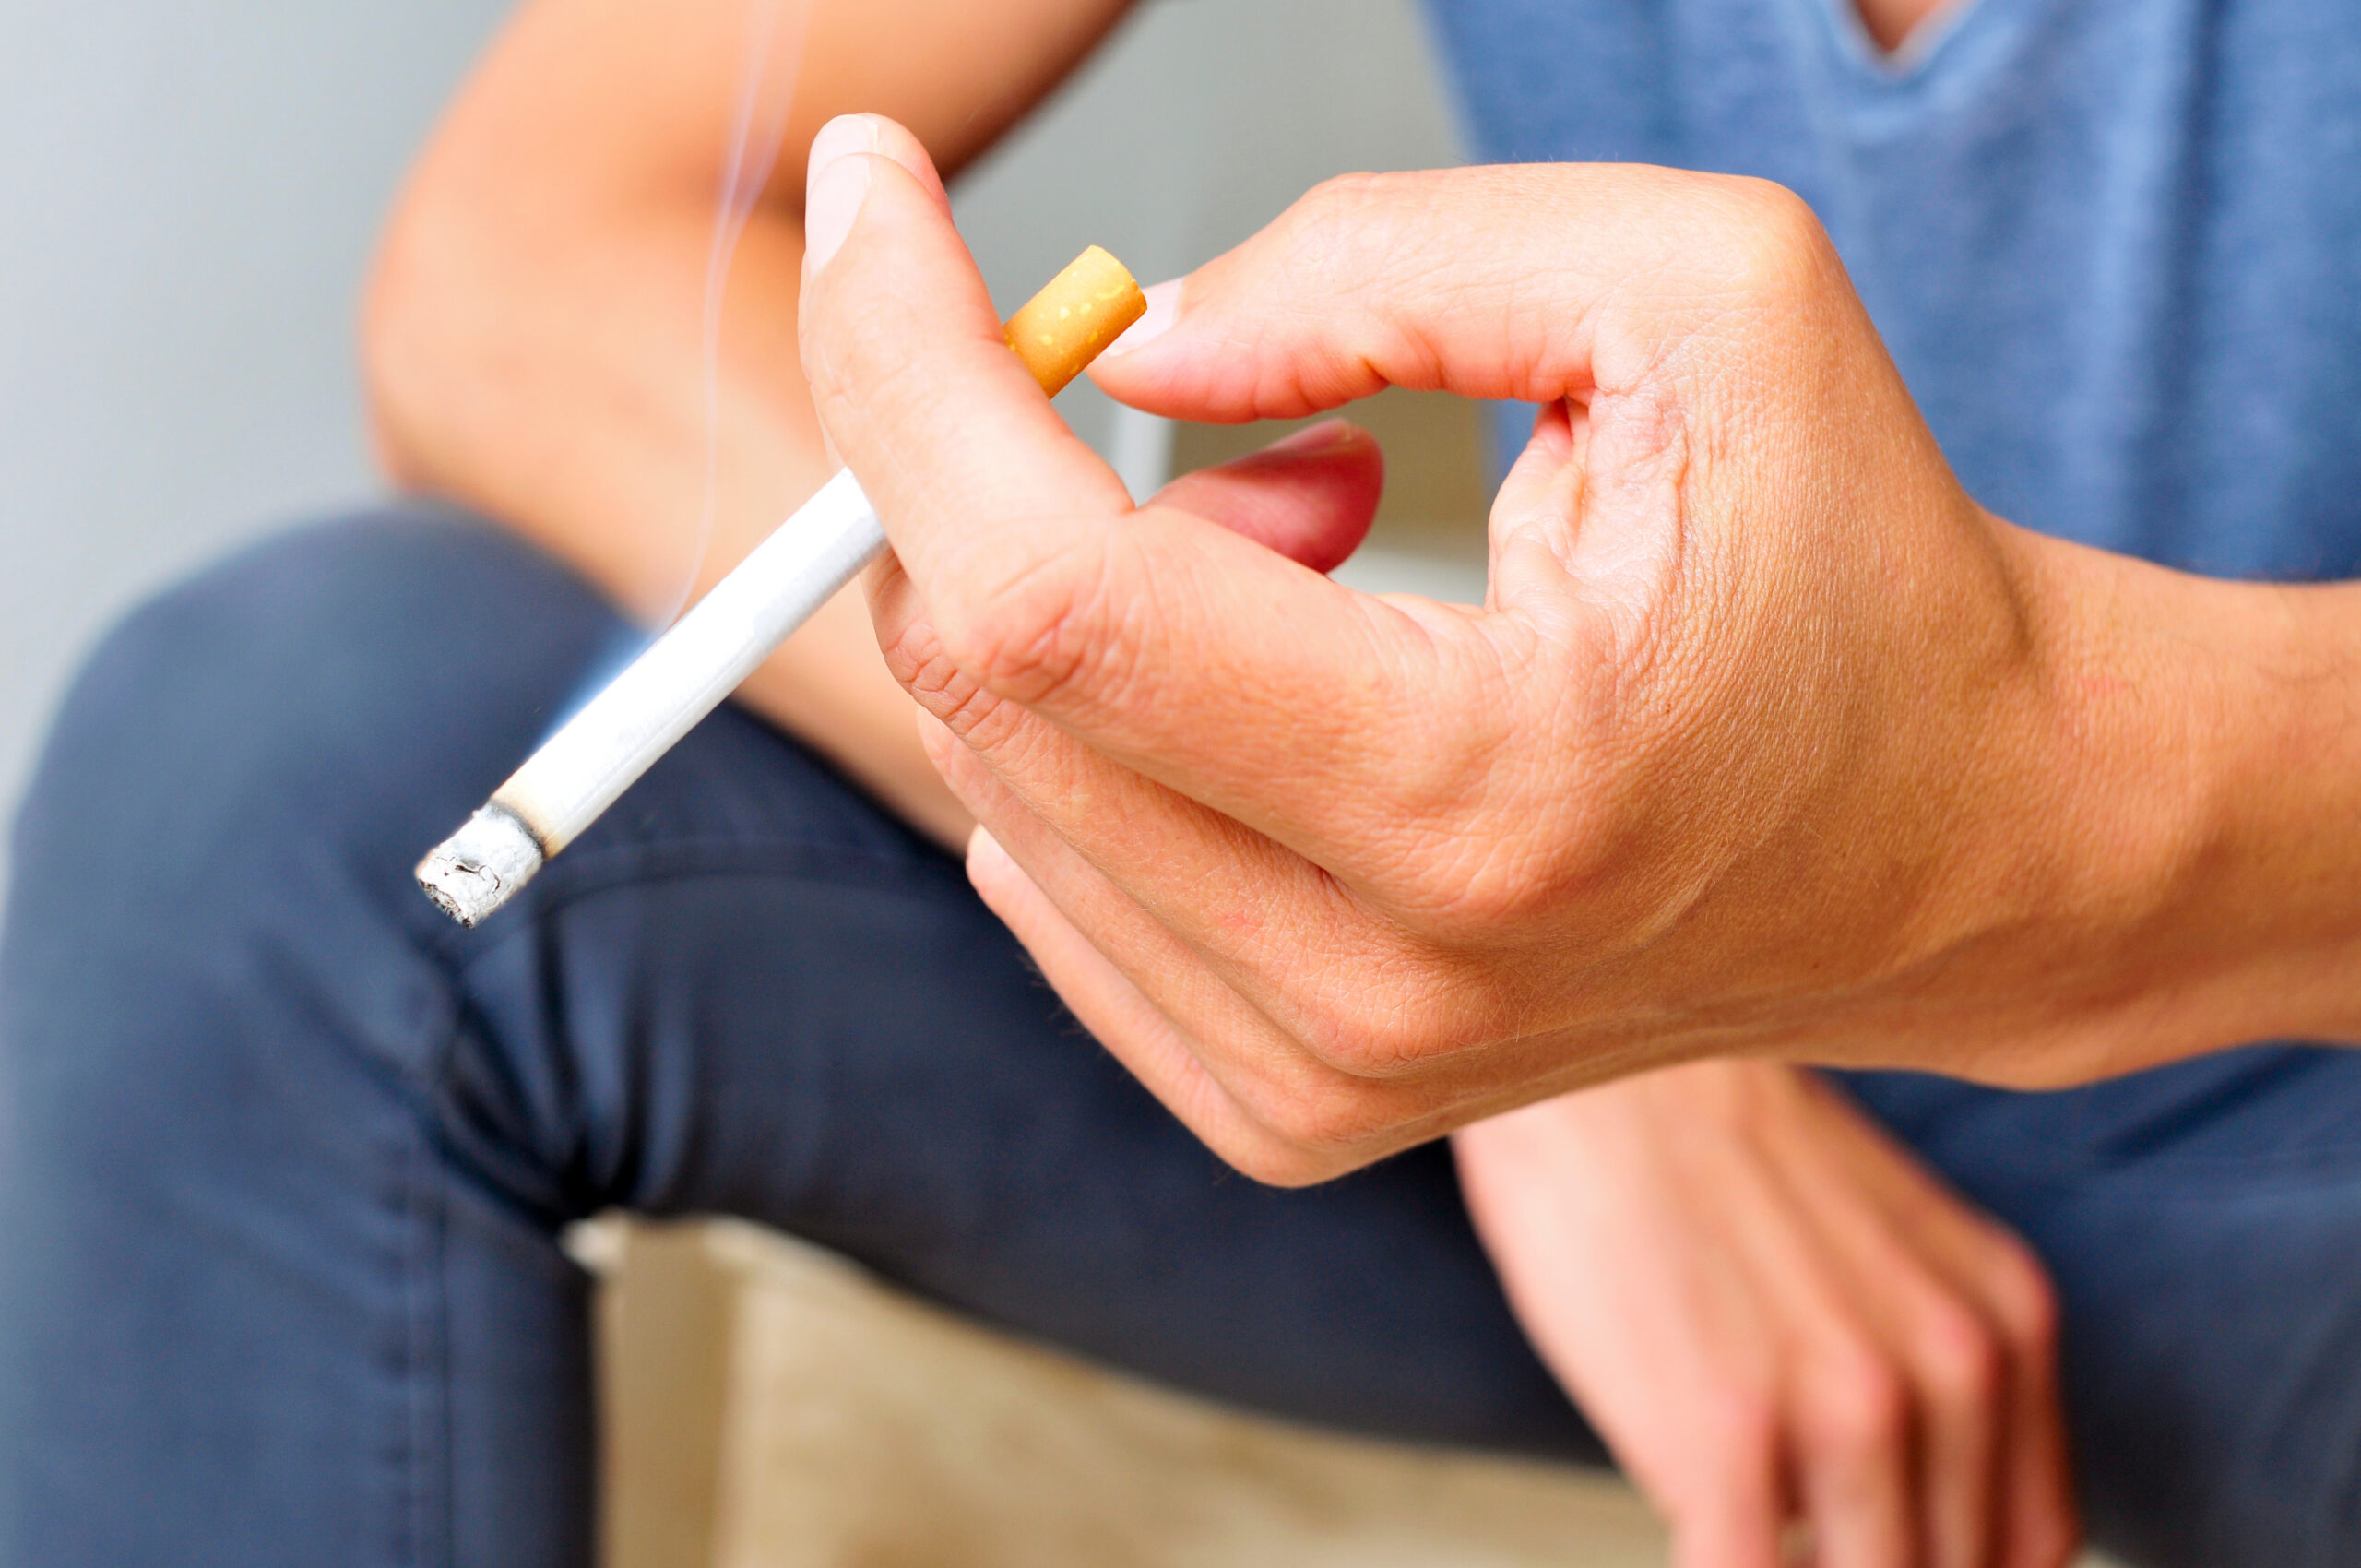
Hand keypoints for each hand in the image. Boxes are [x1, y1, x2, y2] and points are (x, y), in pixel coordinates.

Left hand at [799, 117, 2360, 1181]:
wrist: (1963, 852)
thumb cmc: (1862, 573)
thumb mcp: (1701, 299)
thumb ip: (1386, 263)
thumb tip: (1124, 347)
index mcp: (1482, 791)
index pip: (1049, 592)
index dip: (904, 361)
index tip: (869, 204)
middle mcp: (1374, 983)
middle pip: (982, 678)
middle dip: (1006, 461)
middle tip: (1230, 399)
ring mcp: (1317, 1072)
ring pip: (996, 771)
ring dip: (1087, 594)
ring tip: (1320, 544)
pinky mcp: (1283, 1103)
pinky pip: (1046, 866)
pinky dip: (1105, 722)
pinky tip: (1280, 681)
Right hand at [1454, 1063, 2077, 1567]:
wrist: (1594, 1064)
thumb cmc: (1706, 1151)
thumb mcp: (1888, 1245)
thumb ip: (1928, 1370)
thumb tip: (1899, 1517)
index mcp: (2007, 1321)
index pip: (2026, 1541)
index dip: (1946, 1564)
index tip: (1871, 1540)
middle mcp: (1955, 1367)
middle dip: (1861, 1560)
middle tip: (1788, 1523)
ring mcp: (1846, 1406)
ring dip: (1787, 1561)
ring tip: (1728, 1512)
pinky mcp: (1727, 1436)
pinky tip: (1690, 1527)